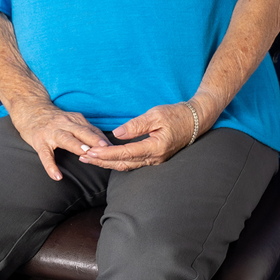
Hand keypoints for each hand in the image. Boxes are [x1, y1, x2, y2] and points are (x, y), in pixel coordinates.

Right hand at [9, 99, 110, 180]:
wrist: (29, 109)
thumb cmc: (54, 120)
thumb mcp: (71, 120)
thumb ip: (87, 130)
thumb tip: (107, 144)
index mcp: (75, 119)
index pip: (92, 130)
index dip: (103, 139)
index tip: (116, 149)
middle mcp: (64, 124)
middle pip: (82, 132)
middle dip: (94, 140)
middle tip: (106, 148)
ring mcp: (51, 132)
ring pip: (66, 139)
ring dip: (76, 146)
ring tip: (85, 156)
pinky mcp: (39, 141)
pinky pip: (45, 155)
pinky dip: (51, 166)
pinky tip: (57, 176)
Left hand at [78, 102, 199, 170]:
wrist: (196, 120)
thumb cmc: (177, 114)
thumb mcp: (156, 115)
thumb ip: (136, 125)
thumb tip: (117, 134)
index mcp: (155, 147)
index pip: (125, 153)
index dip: (105, 154)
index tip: (90, 152)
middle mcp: (155, 158)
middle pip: (123, 164)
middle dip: (102, 161)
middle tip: (83, 157)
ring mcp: (155, 160)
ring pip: (127, 165)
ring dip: (107, 163)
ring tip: (90, 159)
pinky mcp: (155, 158)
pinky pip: (133, 163)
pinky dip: (117, 161)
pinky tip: (107, 158)